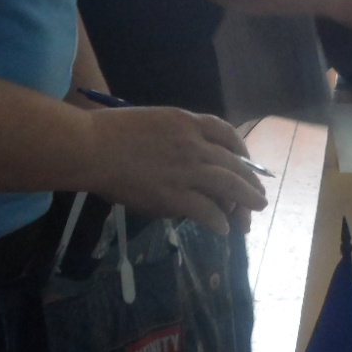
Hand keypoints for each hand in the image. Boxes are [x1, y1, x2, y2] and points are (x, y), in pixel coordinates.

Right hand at [83, 107, 268, 235]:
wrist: (92, 147)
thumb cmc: (110, 132)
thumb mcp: (152, 121)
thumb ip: (176, 136)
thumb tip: (191, 158)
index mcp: (187, 122)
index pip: (226, 133)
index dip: (242, 150)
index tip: (247, 162)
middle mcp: (194, 144)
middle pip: (234, 164)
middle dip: (250, 182)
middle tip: (259, 195)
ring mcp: (187, 171)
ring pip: (230, 186)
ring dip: (247, 201)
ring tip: (254, 212)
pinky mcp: (176, 196)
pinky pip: (207, 211)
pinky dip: (219, 221)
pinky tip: (223, 229)